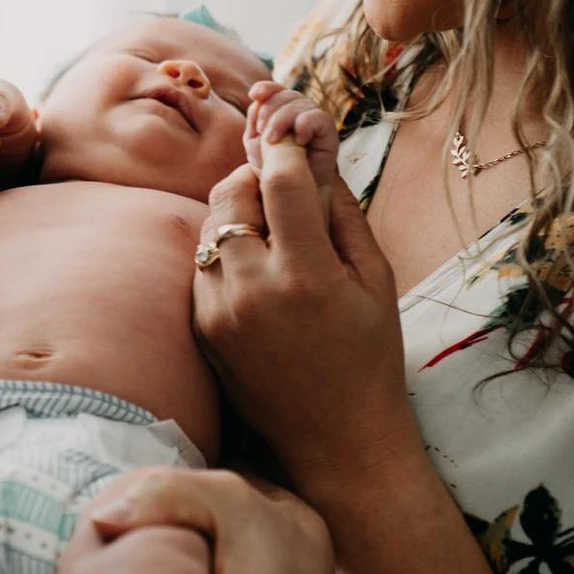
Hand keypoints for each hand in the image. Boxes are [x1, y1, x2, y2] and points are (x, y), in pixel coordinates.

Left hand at [193, 137, 420, 501]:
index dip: (283, 147)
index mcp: (306, 275)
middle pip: (229, 194)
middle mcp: (252, 290)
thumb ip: (341, 212)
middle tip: (276, 185)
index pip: (279, 181)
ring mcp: (217, 312)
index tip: (288, 133)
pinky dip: (221, 253)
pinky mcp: (199, 330)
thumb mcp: (374, 280)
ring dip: (233, 213)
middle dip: (252, 177)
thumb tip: (315, 152)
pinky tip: (254, 270)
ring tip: (268, 229)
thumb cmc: (369, 357)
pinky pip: (199, 266)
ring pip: (208, 227)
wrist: (336, 440)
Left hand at [244, 81, 338, 188]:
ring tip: (273, 141)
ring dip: (282, 120)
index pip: (276, 90)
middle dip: (270, 109)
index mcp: (281, 112)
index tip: (254, 94)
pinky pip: (318, 117)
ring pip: (300, 104)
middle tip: (263, 132)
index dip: (266, 88)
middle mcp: (300, 114)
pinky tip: (298, 140)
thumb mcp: (256, 142)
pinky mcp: (329, 134)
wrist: (290, 194)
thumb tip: (257, 99)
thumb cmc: (271, 169)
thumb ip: (255, 120)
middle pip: (286, 95)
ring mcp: (315, 122)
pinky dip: (304, 124)